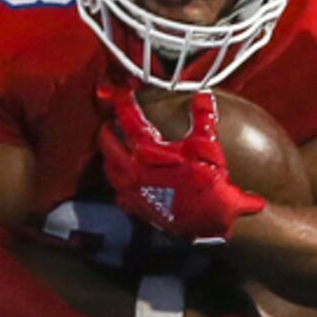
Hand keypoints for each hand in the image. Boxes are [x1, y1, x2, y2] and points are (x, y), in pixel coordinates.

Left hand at [99, 90, 264, 242]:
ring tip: (113, 149)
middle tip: (110, 123)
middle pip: (108, 146)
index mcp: (146, 153)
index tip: (122, 95)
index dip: (124, 105)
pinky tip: (125, 180)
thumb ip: (203, 118)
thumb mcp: (206, 146)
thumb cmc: (207, 183)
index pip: (128, 122)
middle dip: (106, 132)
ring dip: (109, 156)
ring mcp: (131, 192)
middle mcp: (132, 172)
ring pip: (109, 170)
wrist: (209, 221)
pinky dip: (118, 182)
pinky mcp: (136, 209)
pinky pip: (118, 192)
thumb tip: (204, 96)